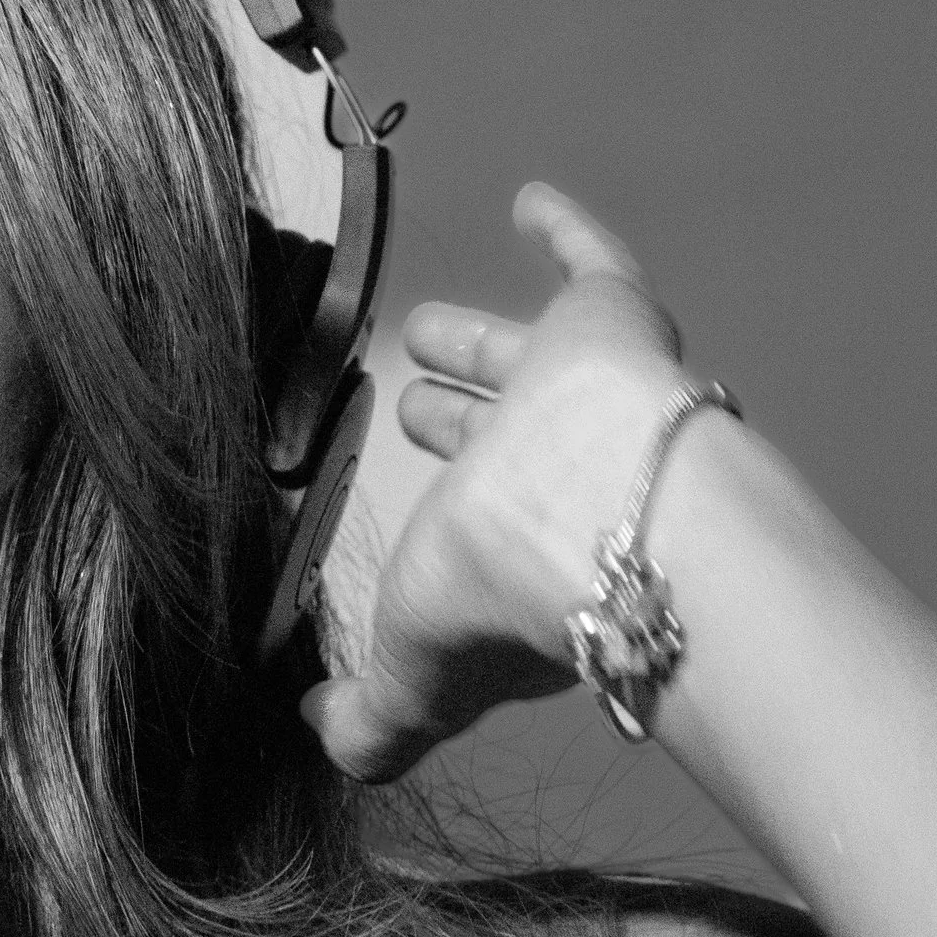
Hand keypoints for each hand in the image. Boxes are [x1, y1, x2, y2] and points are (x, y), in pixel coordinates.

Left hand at [304, 183, 700, 783]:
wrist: (618, 522)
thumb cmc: (515, 600)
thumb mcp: (409, 676)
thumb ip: (366, 721)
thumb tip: (318, 735)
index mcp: (515, 557)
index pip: (477, 539)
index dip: (446, 538)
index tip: (411, 526)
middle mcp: (556, 479)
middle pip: (501, 445)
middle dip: (459, 430)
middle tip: (410, 406)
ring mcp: (587, 400)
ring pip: (531, 367)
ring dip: (484, 349)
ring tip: (422, 331)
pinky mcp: (611, 325)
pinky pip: (593, 268)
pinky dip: (568, 235)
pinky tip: (529, 201)